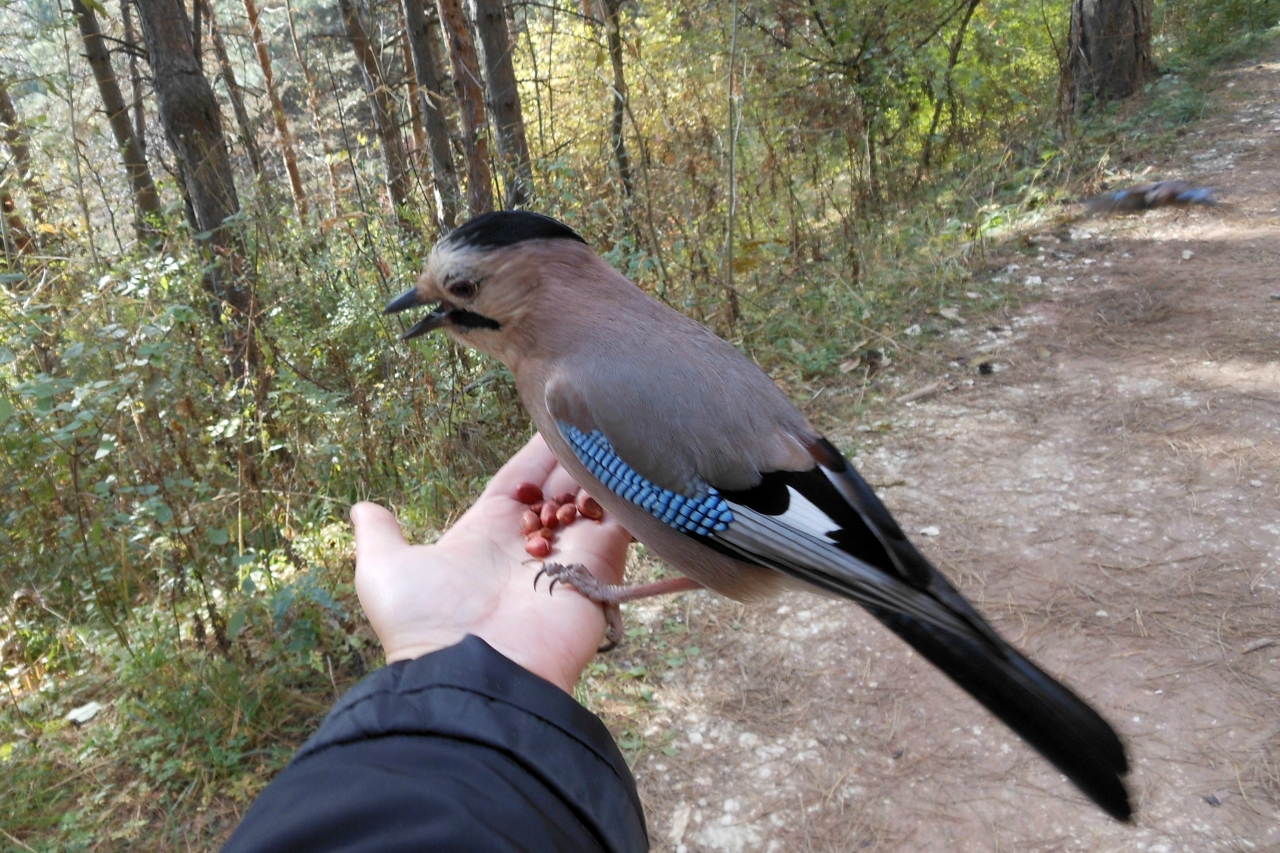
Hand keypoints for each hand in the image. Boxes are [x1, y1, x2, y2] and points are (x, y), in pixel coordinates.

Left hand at [351, 433, 632, 692]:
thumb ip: (380, 536)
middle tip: (590, 415)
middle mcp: (533, 541)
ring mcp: (570, 555)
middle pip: (562, 483)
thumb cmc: (426, 625)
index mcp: (488, 531)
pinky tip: (629, 461)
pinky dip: (628, 494)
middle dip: (574, 454)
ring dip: (600, 469)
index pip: (521, 478)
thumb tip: (363, 508)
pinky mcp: (600, 568)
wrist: (474, 674)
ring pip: (595, 499)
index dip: (536, 452)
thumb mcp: (385, 572)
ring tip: (611, 431)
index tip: (554, 419)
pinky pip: (622, 522)